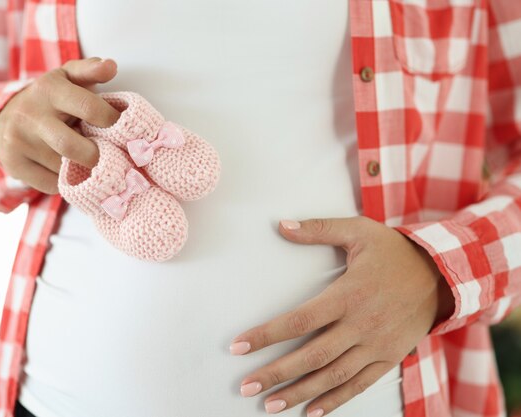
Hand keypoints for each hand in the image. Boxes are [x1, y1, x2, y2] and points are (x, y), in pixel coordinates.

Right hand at [0, 57, 120, 193]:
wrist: (6, 117)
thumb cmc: (51, 99)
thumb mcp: (68, 78)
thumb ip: (91, 71)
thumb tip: (111, 66)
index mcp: (49, 90)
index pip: (89, 108)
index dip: (112, 122)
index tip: (122, 129)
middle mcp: (30, 115)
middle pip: (72, 147)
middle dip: (96, 156)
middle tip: (106, 156)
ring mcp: (18, 142)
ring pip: (62, 169)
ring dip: (81, 169)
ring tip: (86, 160)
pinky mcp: (14, 165)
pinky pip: (52, 185)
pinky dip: (66, 182)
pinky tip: (67, 170)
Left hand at [229, 216, 454, 415]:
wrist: (443, 274)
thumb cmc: (393, 251)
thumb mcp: (358, 230)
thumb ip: (318, 228)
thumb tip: (281, 225)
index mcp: (349, 295)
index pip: (299, 321)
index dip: (266, 335)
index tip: (238, 346)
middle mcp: (361, 325)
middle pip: (311, 356)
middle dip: (276, 373)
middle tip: (246, 386)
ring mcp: (377, 346)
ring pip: (332, 376)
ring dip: (299, 393)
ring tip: (269, 405)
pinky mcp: (389, 358)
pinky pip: (360, 385)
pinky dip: (335, 400)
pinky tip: (312, 412)